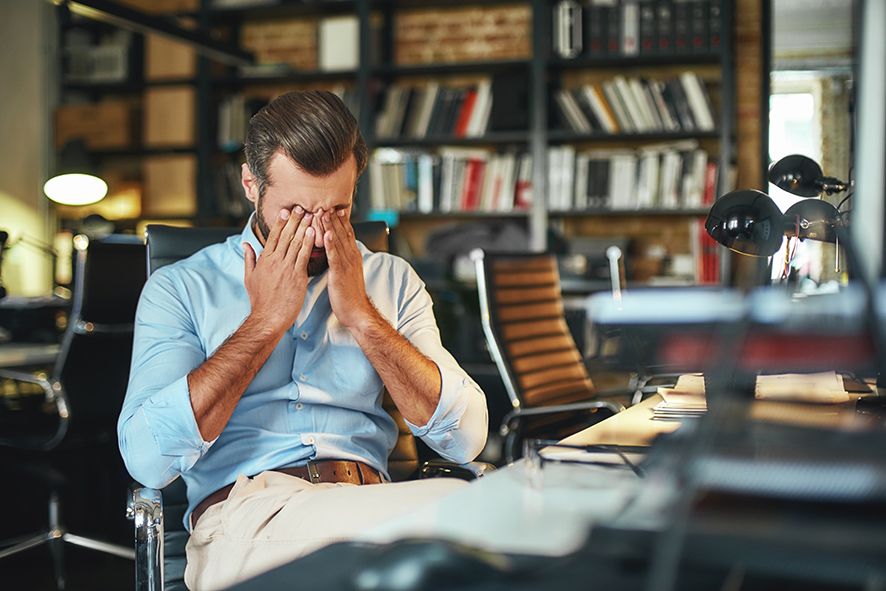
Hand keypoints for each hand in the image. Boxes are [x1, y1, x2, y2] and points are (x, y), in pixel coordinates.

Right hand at [243, 207, 313, 332]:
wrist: (268, 317)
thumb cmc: (260, 300)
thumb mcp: (249, 277)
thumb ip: (249, 259)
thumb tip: (246, 244)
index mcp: (264, 260)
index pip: (274, 236)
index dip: (281, 222)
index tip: (286, 211)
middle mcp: (275, 261)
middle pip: (286, 236)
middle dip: (294, 220)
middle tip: (301, 207)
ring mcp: (286, 268)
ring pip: (296, 243)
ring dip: (304, 228)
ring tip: (311, 215)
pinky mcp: (297, 276)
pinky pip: (304, 256)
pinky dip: (309, 243)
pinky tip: (314, 233)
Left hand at [322, 209, 373, 327]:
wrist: (357, 311)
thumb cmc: (350, 295)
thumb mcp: (348, 273)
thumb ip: (343, 260)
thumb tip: (337, 251)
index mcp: (353, 256)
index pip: (347, 233)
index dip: (340, 220)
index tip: (334, 207)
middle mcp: (352, 257)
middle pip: (342, 232)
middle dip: (333, 218)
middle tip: (325, 203)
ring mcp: (346, 264)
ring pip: (337, 241)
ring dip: (330, 226)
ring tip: (322, 212)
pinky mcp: (339, 273)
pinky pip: (334, 256)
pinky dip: (330, 244)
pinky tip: (325, 234)